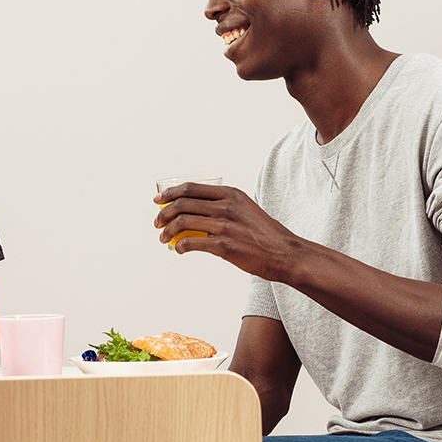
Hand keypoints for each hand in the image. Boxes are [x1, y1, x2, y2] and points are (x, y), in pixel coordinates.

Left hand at [154, 182, 309, 281]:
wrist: (284, 253)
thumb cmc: (265, 233)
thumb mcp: (245, 209)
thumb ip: (223, 206)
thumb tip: (196, 212)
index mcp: (230, 194)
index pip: (191, 188)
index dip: (170, 193)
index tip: (158, 201)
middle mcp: (226, 206)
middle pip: (182, 204)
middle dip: (164, 213)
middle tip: (157, 223)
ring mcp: (224, 226)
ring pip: (182, 222)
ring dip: (167, 231)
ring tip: (164, 238)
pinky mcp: (224, 246)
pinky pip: (191, 243)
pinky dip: (180, 246)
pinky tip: (179, 250)